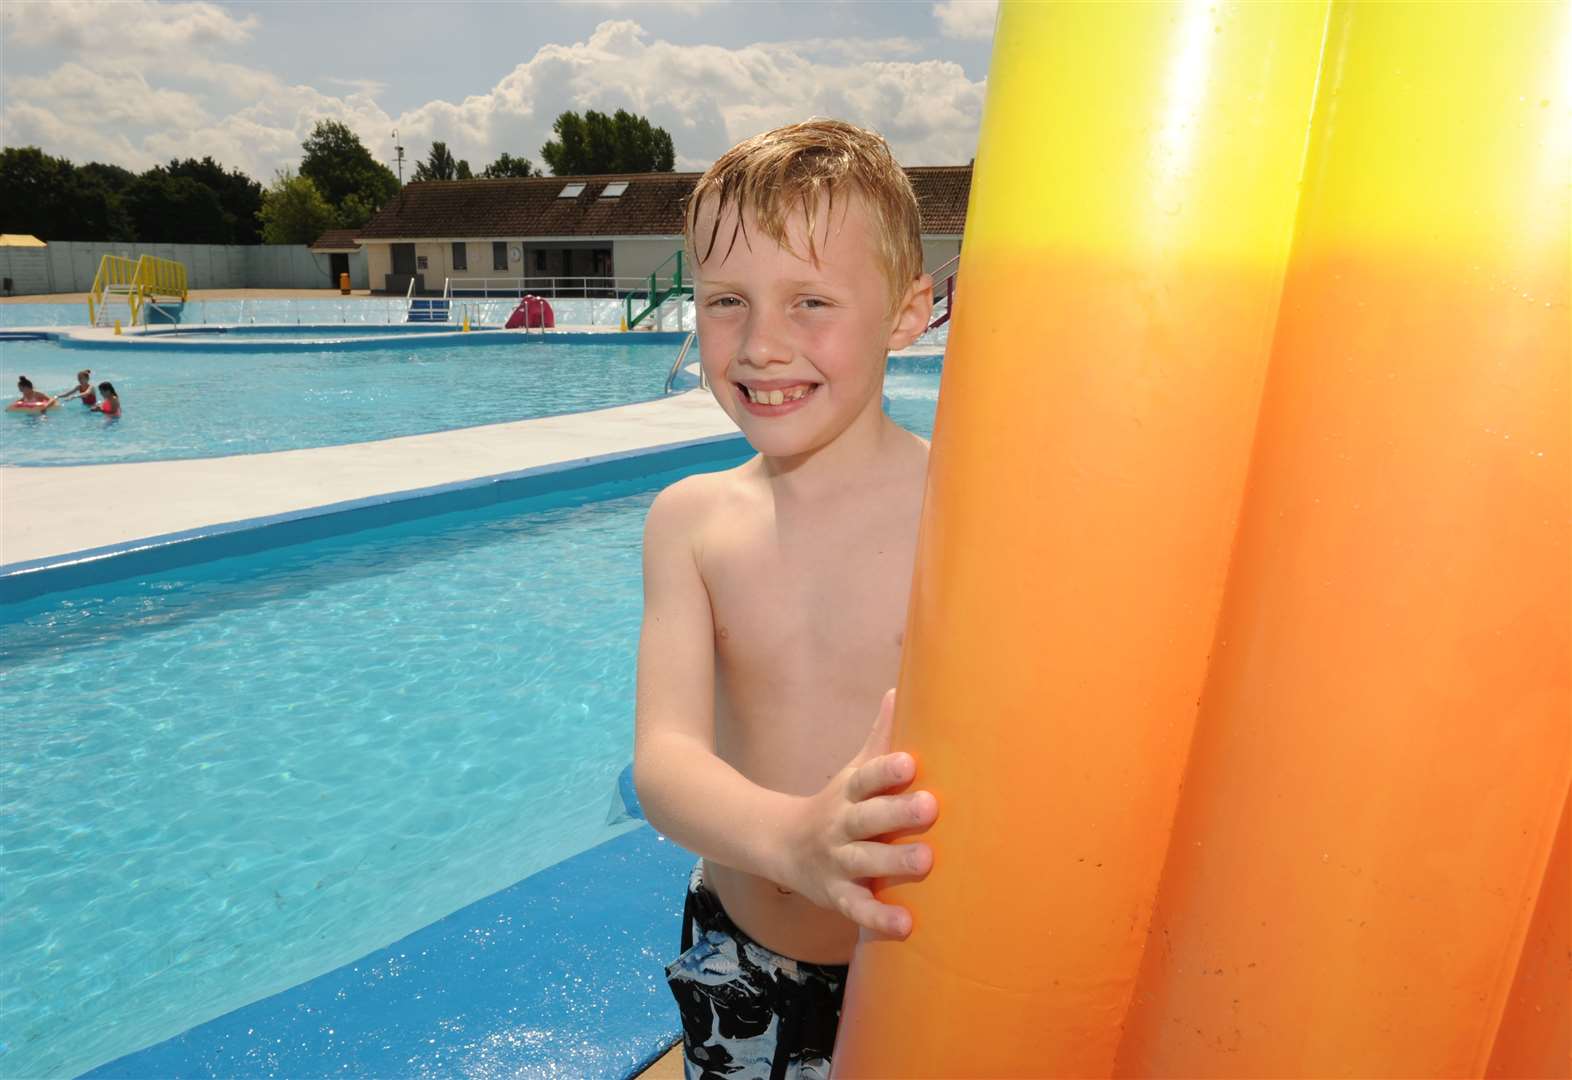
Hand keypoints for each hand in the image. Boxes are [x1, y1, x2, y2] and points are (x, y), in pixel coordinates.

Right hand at [781, 689, 937, 939]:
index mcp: (848, 794)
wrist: (781, 844)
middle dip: (897, 814)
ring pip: (865, 862)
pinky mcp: (838, 895)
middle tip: (930, 807)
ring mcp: (837, 862)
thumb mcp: (853, 772)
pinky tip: (906, 924)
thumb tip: (901, 687)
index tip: (908, 763)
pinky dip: (879, 918)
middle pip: (868, 818)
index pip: (866, 779)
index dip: (885, 771)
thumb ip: (879, 737)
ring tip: (927, 861)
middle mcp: (841, 827)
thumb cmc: (837, 804)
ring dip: (894, 863)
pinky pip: (858, 908)